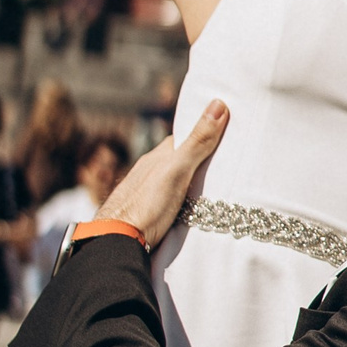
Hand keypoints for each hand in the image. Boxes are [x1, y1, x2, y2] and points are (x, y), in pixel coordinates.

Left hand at [96, 101, 229, 248]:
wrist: (117, 242)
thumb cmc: (146, 205)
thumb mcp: (177, 169)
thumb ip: (197, 141)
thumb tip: (218, 104)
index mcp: (158, 157)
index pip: (184, 139)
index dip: (205, 134)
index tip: (228, 133)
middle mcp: (151, 173)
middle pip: (181, 161)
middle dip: (201, 162)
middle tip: (228, 166)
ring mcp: (149, 195)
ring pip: (176, 183)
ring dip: (193, 184)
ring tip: (217, 190)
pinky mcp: (150, 216)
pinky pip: (172, 203)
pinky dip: (185, 203)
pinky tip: (193, 212)